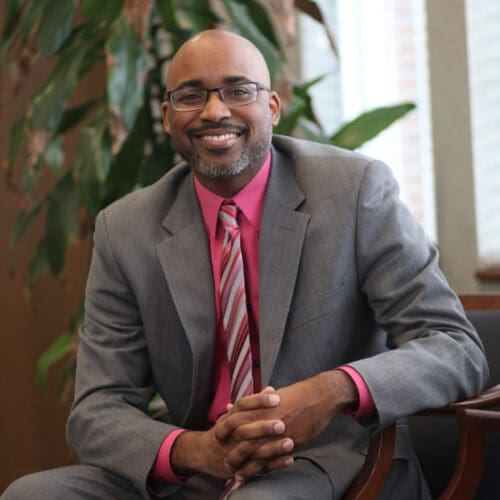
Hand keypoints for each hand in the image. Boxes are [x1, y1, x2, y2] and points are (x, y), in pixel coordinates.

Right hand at [170, 389, 292, 479]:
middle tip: (282, 424)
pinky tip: (289, 460)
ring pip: (251, 451)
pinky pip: (258, 469)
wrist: (204, 453)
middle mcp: (230, 435)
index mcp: (229, 417)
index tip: (276, 398)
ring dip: (271, 448)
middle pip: (244, 430)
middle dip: (263, 427)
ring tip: (290, 443)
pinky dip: (273, 465)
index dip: (258, 401)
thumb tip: (271, 389)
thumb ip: (253, 404)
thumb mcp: (234, 414)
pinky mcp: (239, 469)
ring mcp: (233, 453)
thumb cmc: (225, 430)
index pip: (242, 405)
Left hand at [219, 370, 357, 478]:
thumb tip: (230, 406)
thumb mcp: (269, 396)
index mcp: (259, 407)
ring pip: (257, 454)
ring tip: (237, 476)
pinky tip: (258, 475)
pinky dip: (264, 469)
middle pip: (242, 440)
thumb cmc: (295, 394)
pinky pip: (273, 460)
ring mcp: (278, 433)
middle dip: (232, 453)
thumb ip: (249, 404)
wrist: (318, 397)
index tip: (218, 438)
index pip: (234, 420)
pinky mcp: (290, 443)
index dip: (224, 430)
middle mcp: (265, 420)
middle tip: (226, 462)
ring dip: (246, 467)